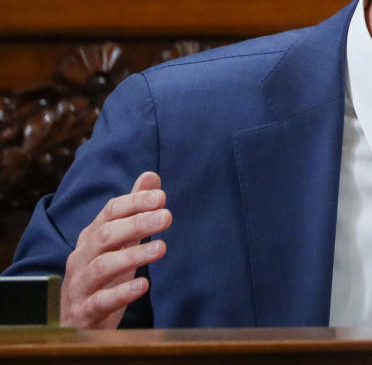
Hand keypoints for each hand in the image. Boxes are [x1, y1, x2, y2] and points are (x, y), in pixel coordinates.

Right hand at [60, 172, 171, 327]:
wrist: (75, 324)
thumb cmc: (102, 278)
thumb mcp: (120, 242)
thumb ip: (134, 211)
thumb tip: (151, 176)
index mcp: (91, 238)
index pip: (110, 212)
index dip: (134, 202)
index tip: (161, 197)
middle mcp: (81, 258)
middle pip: (106, 235)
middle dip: (137, 223)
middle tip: (168, 216)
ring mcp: (80, 286)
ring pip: (102, 266)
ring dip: (133, 255)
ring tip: (162, 248)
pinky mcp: (84, 312)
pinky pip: (101, 301)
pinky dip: (121, 293)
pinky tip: (143, 286)